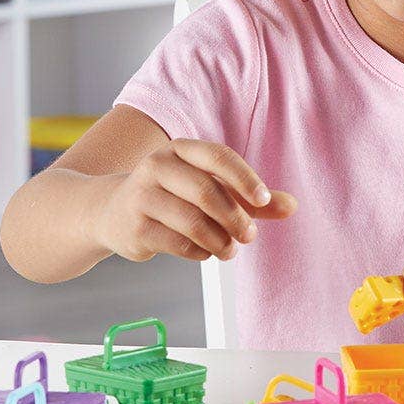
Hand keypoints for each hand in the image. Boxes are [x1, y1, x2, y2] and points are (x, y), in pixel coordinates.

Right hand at [90, 140, 295, 262]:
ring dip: (220, 241)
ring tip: (230, 250)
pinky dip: (199, 252)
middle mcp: (157, 166)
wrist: (111, 211)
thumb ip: (250, 198)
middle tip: (250, 236)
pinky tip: (205, 253)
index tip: (264, 201)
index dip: (244, 178)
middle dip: (235, 218)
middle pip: (206, 192)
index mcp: (181, 149)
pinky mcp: (134, 227)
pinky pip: (177, 243)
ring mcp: (142, 196)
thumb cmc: (173, 197)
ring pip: (192, 221)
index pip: (218, 156)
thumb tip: (291, 206)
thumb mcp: (210, 189)